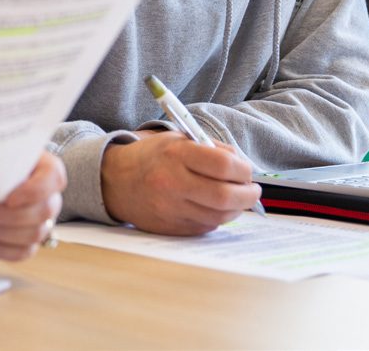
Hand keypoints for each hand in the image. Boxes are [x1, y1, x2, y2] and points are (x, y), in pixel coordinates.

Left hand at [0, 151, 65, 260]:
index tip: (9, 198)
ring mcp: (44, 222)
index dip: (34, 191)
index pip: (54, 178)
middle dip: (7, 216)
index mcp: (48, 169)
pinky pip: (21, 253)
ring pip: (32, 235)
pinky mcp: (30, 242)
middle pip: (43, 212)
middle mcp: (51, 197)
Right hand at [101, 131, 260, 234]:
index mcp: (176, 154)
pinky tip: (217, 208)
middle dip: (247, 195)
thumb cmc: (153, 156)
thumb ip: (211, 149)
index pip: (222, 165)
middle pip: (224, 196)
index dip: (243, 170)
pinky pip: (204, 227)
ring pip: (218, 216)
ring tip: (237, 198)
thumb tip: (242, 165)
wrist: (115, 180)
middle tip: (253, 190)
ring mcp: (170, 208)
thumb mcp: (178, 140)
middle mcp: (173, 182)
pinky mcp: (170, 228)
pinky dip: (217, 218)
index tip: (247, 171)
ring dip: (236, 209)